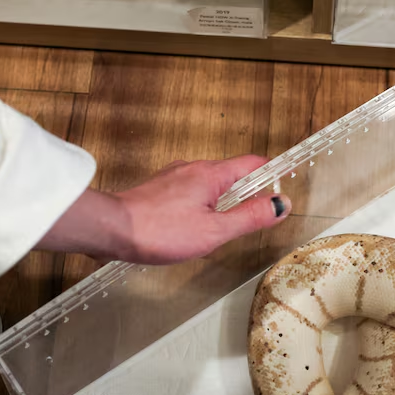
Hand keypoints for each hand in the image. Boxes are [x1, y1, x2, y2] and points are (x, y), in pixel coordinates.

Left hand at [38, 155, 290, 264]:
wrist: (111, 230)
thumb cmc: (159, 231)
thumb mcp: (214, 231)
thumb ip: (249, 217)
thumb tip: (281, 205)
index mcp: (211, 174)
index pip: (252, 163)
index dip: (271, 174)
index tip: (283, 186)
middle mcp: (192, 168)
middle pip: (231, 173)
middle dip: (246, 192)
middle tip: (256, 216)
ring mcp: (173, 177)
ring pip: (208, 183)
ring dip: (221, 200)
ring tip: (223, 226)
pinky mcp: (158, 189)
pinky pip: (189, 191)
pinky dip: (200, 204)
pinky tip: (193, 226)